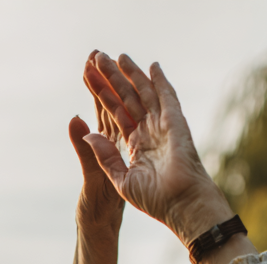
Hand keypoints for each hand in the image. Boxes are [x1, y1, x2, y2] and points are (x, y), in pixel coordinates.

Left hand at [82, 53, 234, 246]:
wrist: (179, 204)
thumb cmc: (154, 200)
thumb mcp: (121, 179)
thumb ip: (105, 156)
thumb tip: (89, 135)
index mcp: (136, 146)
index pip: (115, 115)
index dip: (102, 97)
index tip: (88, 80)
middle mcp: (148, 133)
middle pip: (127, 99)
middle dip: (112, 79)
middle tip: (97, 58)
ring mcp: (163, 126)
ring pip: (143, 94)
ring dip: (131, 75)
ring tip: (116, 56)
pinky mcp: (175, 123)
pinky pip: (167, 98)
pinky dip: (160, 82)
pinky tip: (152, 67)